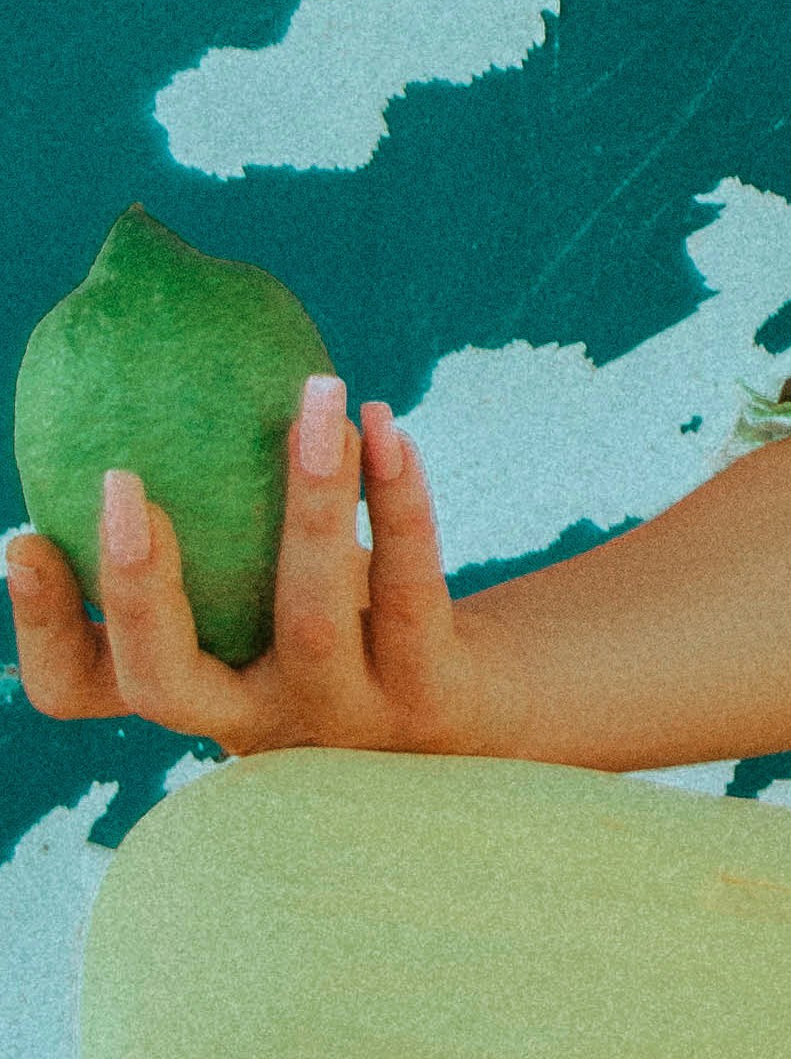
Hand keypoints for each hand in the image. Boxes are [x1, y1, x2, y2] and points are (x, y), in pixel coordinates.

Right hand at [3, 380, 480, 756]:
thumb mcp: (260, 568)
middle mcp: (251, 720)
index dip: (40, 627)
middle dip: (135, 585)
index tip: (26, 537)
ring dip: (311, 499)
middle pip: (164, 682)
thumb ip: (204, 503)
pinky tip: (387, 424)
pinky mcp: (428, 700)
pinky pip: (409, 591)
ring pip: (311, 619)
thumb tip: (136, 338)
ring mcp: (340, 718)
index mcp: (191, 684)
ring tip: (318, 395)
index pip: (77, 687)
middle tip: (120, 479)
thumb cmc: (342, 602)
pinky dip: (398, 502)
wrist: (477, 692)